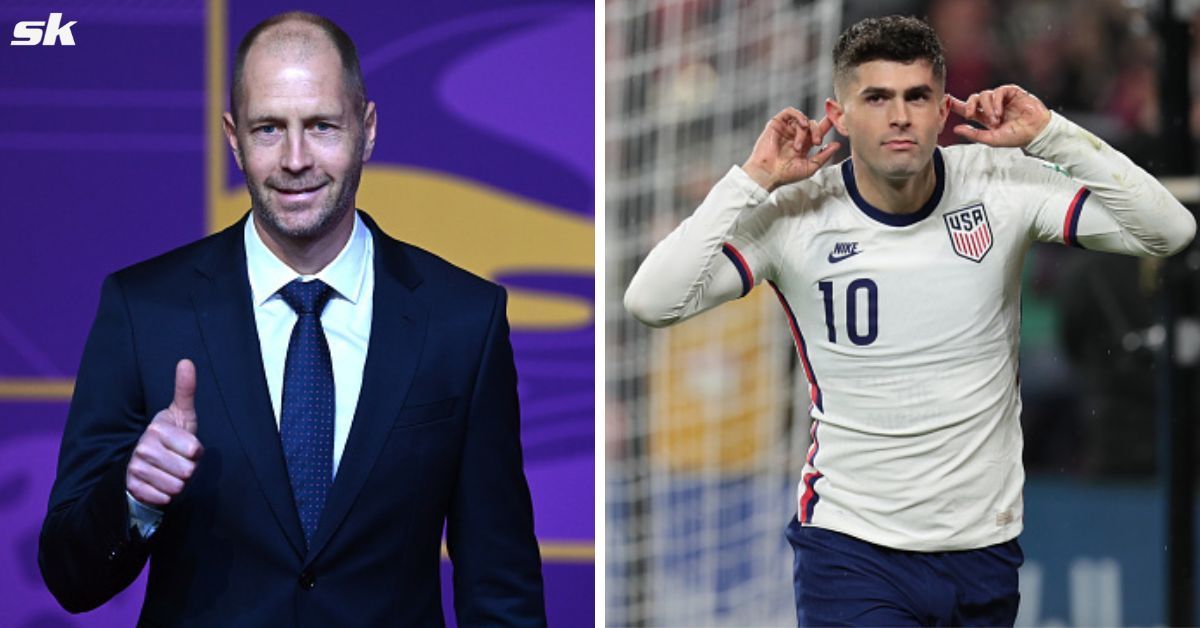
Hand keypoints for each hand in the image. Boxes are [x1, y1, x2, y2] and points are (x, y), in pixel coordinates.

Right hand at [126, 359, 202, 506]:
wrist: (150, 463)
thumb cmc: (174, 436)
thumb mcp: (183, 413)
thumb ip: (185, 390)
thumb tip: (186, 361)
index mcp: (157, 429)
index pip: (194, 450)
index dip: (197, 453)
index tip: (189, 447)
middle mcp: (142, 447)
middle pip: (186, 471)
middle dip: (189, 469)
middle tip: (180, 462)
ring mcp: (135, 468)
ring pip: (175, 486)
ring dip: (179, 483)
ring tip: (171, 472)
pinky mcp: (132, 488)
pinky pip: (162, 498)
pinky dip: (166, 495)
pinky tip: (161, 485)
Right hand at [742, 108, 840, 191]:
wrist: (767, 174)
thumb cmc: (785, 174)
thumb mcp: (810, 167)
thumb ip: (824, 155)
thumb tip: (837, 144)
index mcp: (804, 145)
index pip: (819, 130)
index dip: (828, 123)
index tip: (838, 117)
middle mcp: (796, 136)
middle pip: (813, 124)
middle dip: (818, 131)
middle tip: (817, 143)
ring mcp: (786, 129)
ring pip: (803, 120)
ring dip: (805, 131)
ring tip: (800, 145)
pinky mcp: (777, 124)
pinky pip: (789, 112)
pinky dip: (798, 115)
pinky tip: (801, 124)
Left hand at [950, 85, 1050, 147]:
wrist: (1035, 131)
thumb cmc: (1015, 137)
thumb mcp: (991, 139)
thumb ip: (973, 134)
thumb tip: (955, 128)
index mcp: (985, 117)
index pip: (967, 108)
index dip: (956, 104)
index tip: (945, 99)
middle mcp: (992, 106)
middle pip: (973, 98)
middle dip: (968, 105)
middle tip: (970, 115)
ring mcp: (1001, 99)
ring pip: (984, 95)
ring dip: (987, 108)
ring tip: (995, 120)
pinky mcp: (1011, 92)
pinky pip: (998, 91)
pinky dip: (996, 102)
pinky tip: (999, 112)